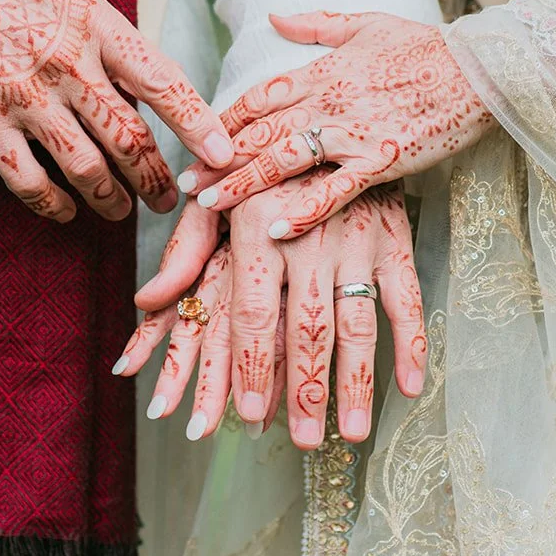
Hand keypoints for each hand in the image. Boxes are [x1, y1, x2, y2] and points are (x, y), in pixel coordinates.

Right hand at [0, 0, 234, 221]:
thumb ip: (113, 47)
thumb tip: (155, 98)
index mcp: (97, 25)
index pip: (162, 81)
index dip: (198, 123)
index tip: (223, 153)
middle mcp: (66, 63)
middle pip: (129, 138)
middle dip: (157, 179)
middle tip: (171, 199)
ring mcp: (24, 96)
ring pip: (87, 168)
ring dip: (112, 199)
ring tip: (123, 210)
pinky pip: (30, 182)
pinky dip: (54, 205)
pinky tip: (66, 210)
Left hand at [128, 180, 427, 447]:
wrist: (327, 113)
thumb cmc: (261, 169)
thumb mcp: (217, 199)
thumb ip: (185, 254)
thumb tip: (145, 302)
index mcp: (256, 228)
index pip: (250, 311)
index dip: (249, 366)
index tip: (247, 415)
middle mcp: (306, 234)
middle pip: (304, 327)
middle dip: (303, 390)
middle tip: (302, 441)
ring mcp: (355, 237)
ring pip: (355, 320)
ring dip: (355, 381)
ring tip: (351, 433)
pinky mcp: (394, 235)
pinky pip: (405, 296)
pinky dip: (410, 343)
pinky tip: (407, 386)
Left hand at [180, 11, 493, 238]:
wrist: (480, 66)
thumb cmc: (427, 45)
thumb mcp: (366, 22)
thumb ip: (315, 23)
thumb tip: (272, 16)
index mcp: (322, 69)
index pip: (257, 96)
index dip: (221, 119)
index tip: (194, 138)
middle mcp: (329, 100)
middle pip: (259, 131)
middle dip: (217, 157)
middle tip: (184, 183)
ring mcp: (354, 132)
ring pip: (284, 159)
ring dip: (244, 183)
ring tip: (210, 206)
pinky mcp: (382, 159)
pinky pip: (336, 188)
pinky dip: (305, 208)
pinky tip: (277, 227)